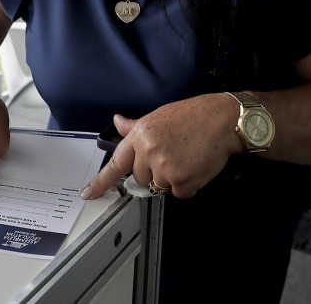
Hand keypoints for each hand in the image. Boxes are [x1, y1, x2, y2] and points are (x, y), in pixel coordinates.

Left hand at [81, 93, 242, 199]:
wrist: (223, 120)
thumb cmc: (194, 115)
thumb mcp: (160, 116)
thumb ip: (135, 126)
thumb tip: (118, 123)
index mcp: (141, 135)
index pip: (116, 163)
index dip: (101, 182)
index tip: (88, 194)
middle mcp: (149, 152)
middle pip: (141, 178)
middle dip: (154, 170)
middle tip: (172, 154)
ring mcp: (165, 168)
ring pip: (160, 186)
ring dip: (172, 178)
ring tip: (186, 157)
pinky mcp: (182, 181)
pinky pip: (179, 193)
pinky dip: (188, 184)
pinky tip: (195, 166)